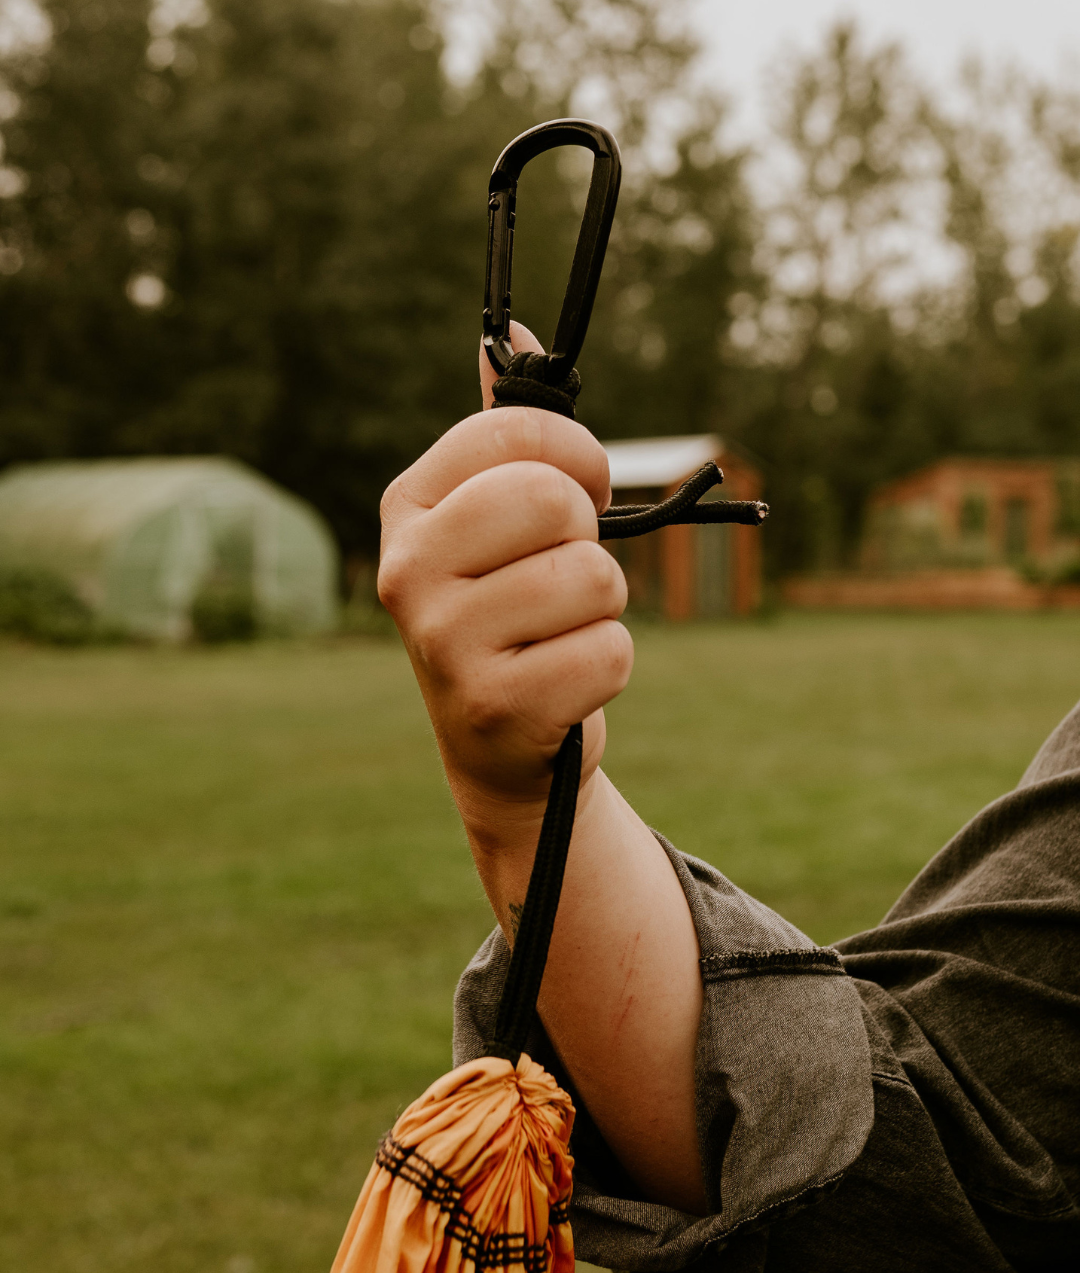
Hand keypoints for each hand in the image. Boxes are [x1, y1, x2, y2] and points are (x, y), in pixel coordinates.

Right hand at [380, 323, 705, 1214]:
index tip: (580, 490)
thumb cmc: (513, 613)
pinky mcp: (490, 709)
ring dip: (603, 610)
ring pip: (593, 579)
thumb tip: (509, 326)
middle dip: (588, 541)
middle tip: (562, 577)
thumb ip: (506, 431)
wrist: (501, 746)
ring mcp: (440, 643)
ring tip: (561, 635)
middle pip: (555, 503)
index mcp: (410, 507)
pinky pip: (609, 653)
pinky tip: (566, 684)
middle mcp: (408, 569)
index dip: (578, 460)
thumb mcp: (498, 522)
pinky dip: (609, 668)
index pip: (519, 435)